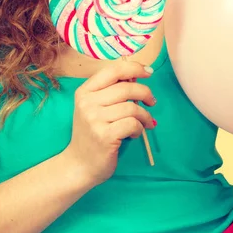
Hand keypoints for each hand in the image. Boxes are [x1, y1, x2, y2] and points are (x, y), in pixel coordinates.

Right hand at [64, 60, 155, 186]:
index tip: (148, 72)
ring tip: (147, 122)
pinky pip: (132, 124)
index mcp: (85, 91)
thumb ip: (111, 91)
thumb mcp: (94, 107)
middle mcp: (87, 102)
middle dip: (145, 93)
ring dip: (145, 115)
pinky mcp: (105, 136)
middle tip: (152, 102)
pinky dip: (139, 128)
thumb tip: (137, 75)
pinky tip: (136, 133)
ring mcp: (94, 119)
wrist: (79, 164)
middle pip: (126, 88)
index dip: (134, 67)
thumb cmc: (91, 133)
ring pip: (132, 107)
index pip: (113, 70)